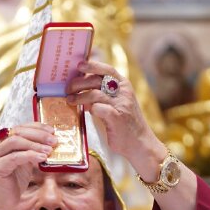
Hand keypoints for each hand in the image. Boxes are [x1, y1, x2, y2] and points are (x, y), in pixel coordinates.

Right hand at [0, 123, 55, 209]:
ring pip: (15, 141)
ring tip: (49, 150)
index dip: (37, 127)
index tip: (52, 130)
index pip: (19, 127)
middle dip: (38, 135)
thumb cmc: (13, 183)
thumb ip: (31, 150)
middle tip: (54, 140)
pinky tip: (42, 158)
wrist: (0, 204)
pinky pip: (15, 157)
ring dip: (35, 144)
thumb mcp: (24, 162)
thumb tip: (50, 141)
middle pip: (17, 132)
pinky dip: (31, 155)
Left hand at [66, 60, 161, 178]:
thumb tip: (81, 89)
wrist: (141, 144)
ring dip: (79, 97)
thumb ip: (103, 95)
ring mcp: (121, 105)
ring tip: (70, 100)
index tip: (79, 65)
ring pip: (95, 94)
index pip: (107, 70)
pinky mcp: (117, 118)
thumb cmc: (125, 124)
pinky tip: (85, 112)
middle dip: (79, 83)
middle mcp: (123, 93)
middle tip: (68, 88)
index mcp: (124, 86)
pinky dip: (90, 109)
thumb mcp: (117, 104)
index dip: (92, 65)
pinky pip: (99, 109)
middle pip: (96, 80)